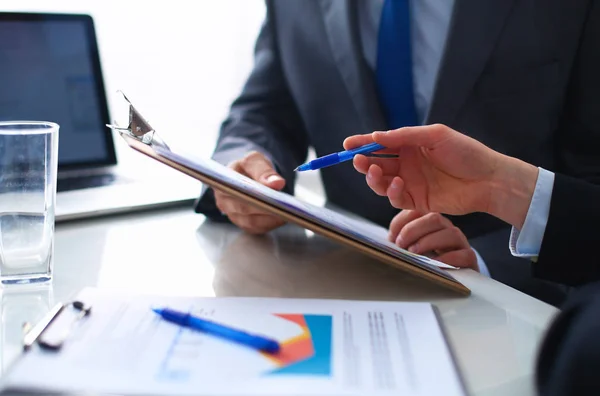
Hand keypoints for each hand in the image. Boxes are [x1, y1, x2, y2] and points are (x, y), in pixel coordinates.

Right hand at [214, 151, 285, 233]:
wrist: (248, 175)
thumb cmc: (248, 168)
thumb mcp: (254, 160)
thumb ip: (263, 170)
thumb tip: (276, 183)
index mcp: (222, 184)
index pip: (235, 191)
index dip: (253, 193)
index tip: (271, 192)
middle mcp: (224, 203)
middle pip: (244, 209)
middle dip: (266, 207)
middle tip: (285, 205)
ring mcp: (234, 216)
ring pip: (252, 222)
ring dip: (271, 218)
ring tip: (288, 211)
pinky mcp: (245, 224)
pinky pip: (259, 228)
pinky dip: (273, 223)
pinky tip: (284, 216)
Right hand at [344, 124, 537, 228]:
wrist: (488, 180)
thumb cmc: (466, 153)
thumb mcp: (435, 136)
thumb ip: (404, 136)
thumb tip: (375, 136)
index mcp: (410, 145)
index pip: (380, 144)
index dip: (362, 143)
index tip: (347, 144)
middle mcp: (407, 164)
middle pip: (375, 164)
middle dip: (362, 162)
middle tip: (357, 160)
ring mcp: (410, 183)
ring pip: (381, 182)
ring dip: (373, 178)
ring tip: (374, 172)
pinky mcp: (416, 201)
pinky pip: (395, 198)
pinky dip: (392, 191)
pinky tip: (399, 183)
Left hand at [388, 210, 477, 270]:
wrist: (449, 278)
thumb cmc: (424, 261)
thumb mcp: (409, 249)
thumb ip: (400, 242)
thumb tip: (388, 242)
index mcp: (429, 222)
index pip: (417, 211)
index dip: (401, 221)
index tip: (391, 237)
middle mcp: (445, 228)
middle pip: (434, 218)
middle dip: (413, 230)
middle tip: (400, 245)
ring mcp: (459, 242)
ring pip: (450, 233)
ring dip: (428, 242)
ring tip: (414, 253)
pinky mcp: (469, 258)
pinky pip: (465, 254)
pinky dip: (448, 259)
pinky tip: (435, 264)